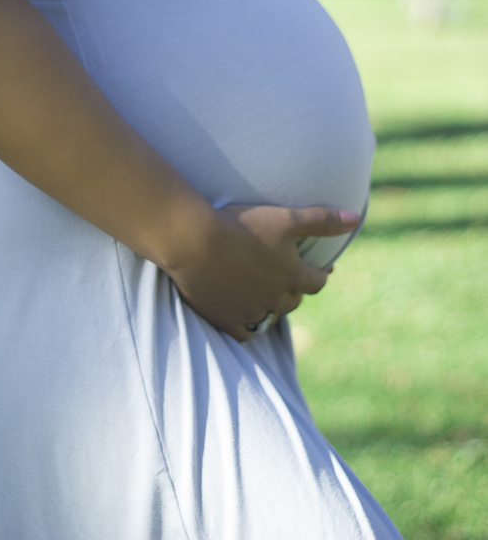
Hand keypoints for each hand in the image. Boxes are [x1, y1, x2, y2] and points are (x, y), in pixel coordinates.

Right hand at [165, 205, 359, 340]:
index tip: (318, 266)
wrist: (195, 242)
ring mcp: (251, 312)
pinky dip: (249, 324)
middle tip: (288, 276)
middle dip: (295, 288)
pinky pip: (246, 333)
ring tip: (267, 293)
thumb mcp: (285, 218)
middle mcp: (276, 299)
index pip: (317, 281)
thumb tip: (356, 220)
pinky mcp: (226, 320)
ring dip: (273, 305)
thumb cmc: (241, 226)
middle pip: (294, 300)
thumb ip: (321, 221)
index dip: (319, 273)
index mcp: (293, 275)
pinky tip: (246, 314)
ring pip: (271, 316)